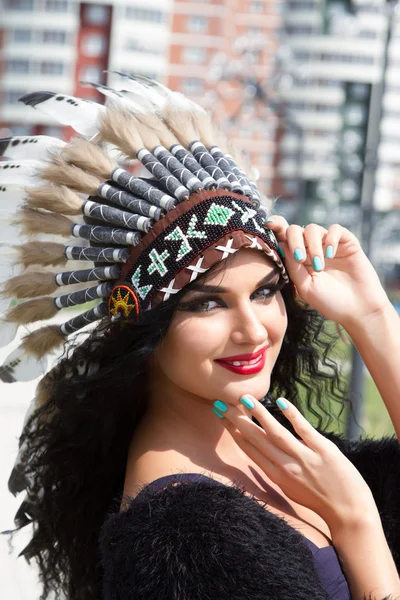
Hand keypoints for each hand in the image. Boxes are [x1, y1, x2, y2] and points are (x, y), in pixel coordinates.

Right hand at [215, 394, 379, 532]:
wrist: (349, 514)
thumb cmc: (319, 500)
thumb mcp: (291, 489)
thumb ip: (275, 470)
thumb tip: (259, 454)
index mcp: (276, 476)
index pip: (249, 448)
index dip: (233, 430)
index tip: (221, 414)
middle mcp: (286, 467)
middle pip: (257, 439)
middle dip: (237, 419)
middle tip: (222, 403)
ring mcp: (305, 459)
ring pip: (277, 433)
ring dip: (260, 415)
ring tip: (245, 399)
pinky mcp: (324, 451)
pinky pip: (304, 430)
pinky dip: (292, 415)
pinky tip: (281, 401)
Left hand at [265, 217, 389, 327]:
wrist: (358, 310)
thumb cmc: (330, 302)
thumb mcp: (305, 287)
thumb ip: (292, 266)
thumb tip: (281, 243)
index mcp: (297, 259)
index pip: (283, 237)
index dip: (275, 226)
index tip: (268, 224)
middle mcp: (311, 249)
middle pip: (295, 229)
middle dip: (294, 240)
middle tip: (301, 259)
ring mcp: (328, 245)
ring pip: (313, 229)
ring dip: (313, 246)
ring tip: (319, 266)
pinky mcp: (347, 242)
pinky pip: (335, 229)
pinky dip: (330, 238)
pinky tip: (331, 254)